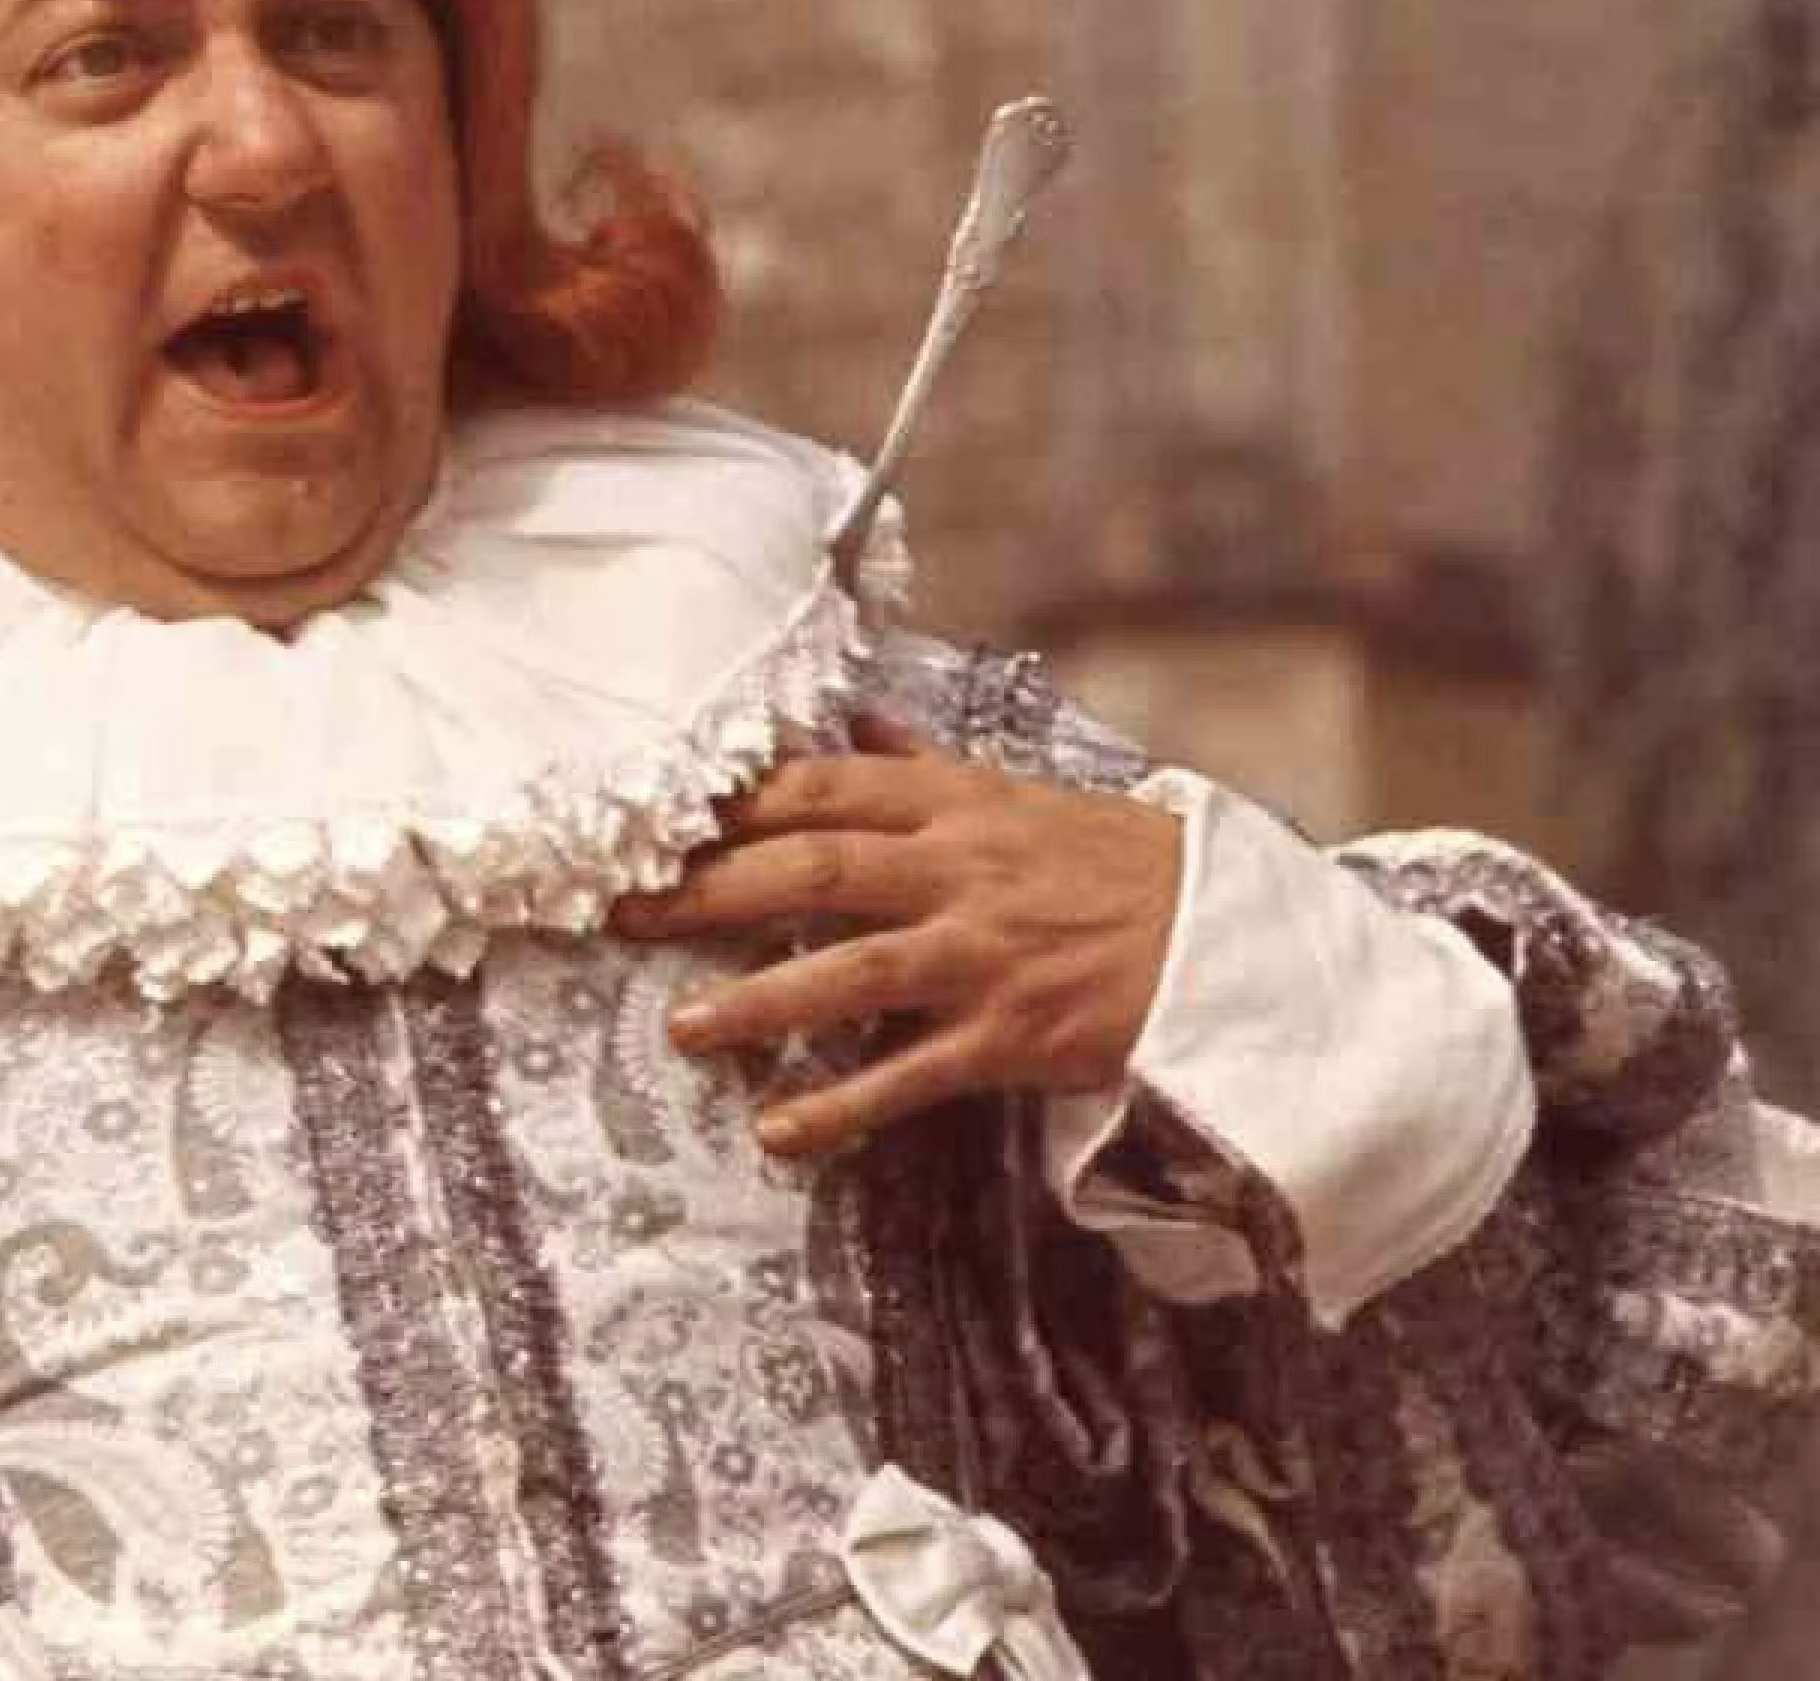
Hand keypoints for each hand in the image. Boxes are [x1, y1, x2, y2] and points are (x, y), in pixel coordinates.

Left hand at [607, 717, 1182, 1158]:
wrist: (1232, 939)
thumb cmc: (1120, 865)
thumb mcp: (1025, 796)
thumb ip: (930, 771)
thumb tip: (861, 730)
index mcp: (958, 805)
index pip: (823, 788)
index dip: (734, 805)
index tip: (658, 823)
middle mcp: (960, 871)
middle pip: (812, 868)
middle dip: (708, 891)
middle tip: (625, 913)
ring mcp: (983, 956)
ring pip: (849, 973)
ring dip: (757, 1003)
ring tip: (683, 1028)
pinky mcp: (1010, 1036)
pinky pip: (909, 1075)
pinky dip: (841, 1104)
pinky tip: (778, 1128)